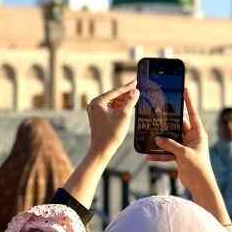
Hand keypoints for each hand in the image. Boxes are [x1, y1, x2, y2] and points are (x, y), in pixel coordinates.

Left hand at [63, 81, 138, 208]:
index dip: (128, 87)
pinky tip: (128, 107)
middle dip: (126, 94)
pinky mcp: (98, 117)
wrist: (102, 150)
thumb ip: (130, 101)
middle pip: (114, 96)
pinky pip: (110, 108)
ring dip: (123, 101)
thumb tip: (136, 91)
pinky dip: (119, 108)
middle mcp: (94, 104)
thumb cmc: (111, 134)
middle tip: (138, 89)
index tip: (136, 81)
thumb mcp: (124, 115)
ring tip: (135, 98)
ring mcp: (95, 111)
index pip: (116, 91)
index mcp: (98, 101)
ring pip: (112, 102)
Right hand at [146, 88, 215, 195]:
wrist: (200, 185)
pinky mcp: (180, 156)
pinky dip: (159, 154)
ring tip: (150, 135)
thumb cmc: (198, 168)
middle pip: (177, 126)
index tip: (184, 89)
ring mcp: (185, 146)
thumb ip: (170, 145)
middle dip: (167, 122)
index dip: (188, 101)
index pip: (192, 113)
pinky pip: (167, 152)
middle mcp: (192, 138)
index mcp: (198, 133)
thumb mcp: (184, 154)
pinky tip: (149, 156)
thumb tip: (157, 139)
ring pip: (170, 139)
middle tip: (156, 114)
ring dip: (161, 140)